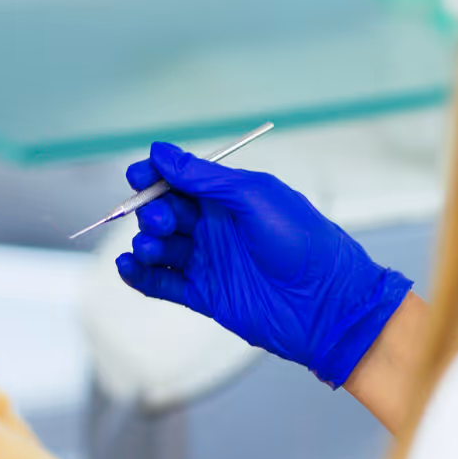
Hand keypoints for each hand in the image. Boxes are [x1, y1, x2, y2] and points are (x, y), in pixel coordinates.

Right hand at [115, 144, 412, 387]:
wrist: (329, 305)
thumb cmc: (304, 243)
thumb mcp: (255, 197)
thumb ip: (205, 177)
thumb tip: (161, 153)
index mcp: (230, 197)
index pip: (180, 180)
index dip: (155, 175)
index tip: (138, 176)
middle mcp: (216, 227)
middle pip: (165, 212)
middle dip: (153, 211)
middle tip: (163, 220)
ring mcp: (209, 262)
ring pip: (160, 246)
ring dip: (146, 242)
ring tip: (152, 246)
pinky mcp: (204, 296)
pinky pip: (162, 282)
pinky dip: (139, 275)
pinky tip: (128, 266)